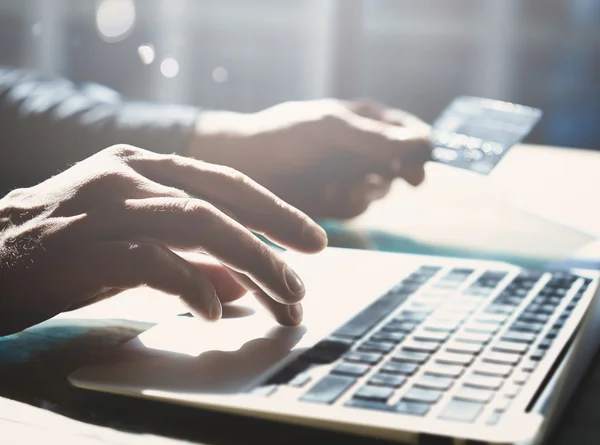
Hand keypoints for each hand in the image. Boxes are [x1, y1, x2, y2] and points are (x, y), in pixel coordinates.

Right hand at [0, 145, 326, 335]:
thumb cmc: (63, 252)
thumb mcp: (134, 244)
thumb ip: (188, 257)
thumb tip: (240, 286)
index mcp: (142, 166)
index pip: (225, 182)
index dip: (274, 209)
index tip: (312, 240)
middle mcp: (127, 175)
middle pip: (221, 199)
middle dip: (275, 233)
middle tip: (309, 272)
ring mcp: (104, 207)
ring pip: (198, 223)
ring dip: (250, 262)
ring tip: (283, 296)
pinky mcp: (84, 247)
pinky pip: (154, 261)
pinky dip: (192, 287)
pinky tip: (213, 313)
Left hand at [190, 99, 430, 218]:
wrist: (242, 165)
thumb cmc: (284, 137)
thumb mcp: (332, 129)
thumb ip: (376, 138)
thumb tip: (425, 142)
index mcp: (364, 119)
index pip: (408, 131)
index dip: (418, 148)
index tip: (418, 166)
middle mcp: (360, 148)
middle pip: (400, 165)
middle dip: (393, 175)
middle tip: (385, 181)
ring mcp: (347, 175)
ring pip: (379, 190)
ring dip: (364, 191)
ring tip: (337, 187)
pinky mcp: (333, 200)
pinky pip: (356, 207)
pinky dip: (345, 204)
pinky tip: (326, 196)